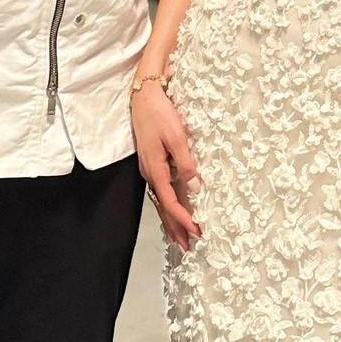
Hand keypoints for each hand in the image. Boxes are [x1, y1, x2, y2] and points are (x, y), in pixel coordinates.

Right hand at [130, 80, 202, 251]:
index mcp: (155, 170)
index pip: (170, 202)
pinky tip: (171, 208)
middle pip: (163, 207)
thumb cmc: (160, 113)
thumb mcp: (177, 137)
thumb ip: (185, 163)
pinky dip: (167, 204)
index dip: (183, 219)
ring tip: (180, 237)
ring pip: (160, 200)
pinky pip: (160, 190)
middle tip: (188, 247)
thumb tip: (195, 188)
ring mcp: (149, 168)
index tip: (197, 232)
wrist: (144, 95)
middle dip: (175, 228)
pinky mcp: (151, 161)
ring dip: (171, 219)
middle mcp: (150, 173)